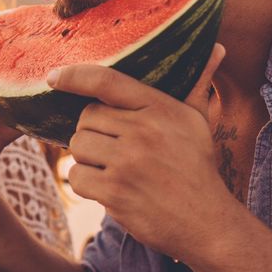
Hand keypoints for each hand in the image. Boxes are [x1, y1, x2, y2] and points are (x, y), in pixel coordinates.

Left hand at [56, 44, 238, 262]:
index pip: (107, 81)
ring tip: (115, 170)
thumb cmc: (197, 167)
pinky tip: (110, 189)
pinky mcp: (115, 191)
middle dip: (93, 133)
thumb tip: (218, 47)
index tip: (54, 77)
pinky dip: (87, 185)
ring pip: (78, 146)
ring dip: (88, 159)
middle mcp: (144, 130)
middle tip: (116, 150)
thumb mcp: (198, 122)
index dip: (75, 76)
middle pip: (86, 118)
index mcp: (161, 108)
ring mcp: (128, 162)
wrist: (207, 223)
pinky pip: (77, 177)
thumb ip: (197, 85)